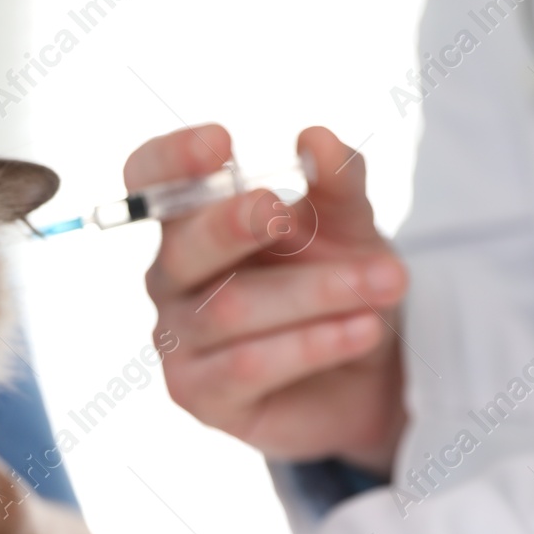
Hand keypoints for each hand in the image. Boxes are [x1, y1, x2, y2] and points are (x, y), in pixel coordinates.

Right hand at [132, 123, 408, 472]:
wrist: (364, 376)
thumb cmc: (337, 286)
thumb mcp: (349, 227)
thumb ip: (336, 184)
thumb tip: (317, 139)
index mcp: (193, 221)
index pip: (150, 179)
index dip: (172, 159)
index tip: (222, 142)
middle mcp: (173, 277)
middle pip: (184, 246)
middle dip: (238, 225)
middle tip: (284, 211)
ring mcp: (178, 339)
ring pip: (230, 308)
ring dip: (315, 292)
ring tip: (384, 282)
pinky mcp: (199, 394)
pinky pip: (246, 365)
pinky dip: (311, 344)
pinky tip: (362, 330)